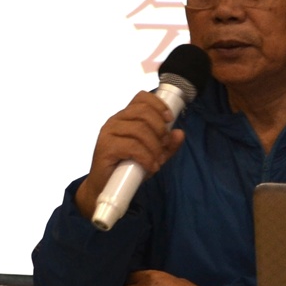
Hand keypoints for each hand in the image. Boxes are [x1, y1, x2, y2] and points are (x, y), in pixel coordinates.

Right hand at [75, 92, 185, 216]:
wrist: (106, 188)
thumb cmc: (128, 169)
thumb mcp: (153, 155)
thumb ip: (168, 145)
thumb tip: (179, 133)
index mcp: (126, 117)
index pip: (142, 98)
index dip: (158, 104)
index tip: (169, 119)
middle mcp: (116, 120)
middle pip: (144, 112)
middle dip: (160, 129)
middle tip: (164, 146)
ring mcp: (108, 132)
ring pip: (139, 130)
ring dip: (154, 147)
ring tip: (157, 161)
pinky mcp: (105, 147)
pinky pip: (132, 146)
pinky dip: (146, 157)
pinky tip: (150, 166)